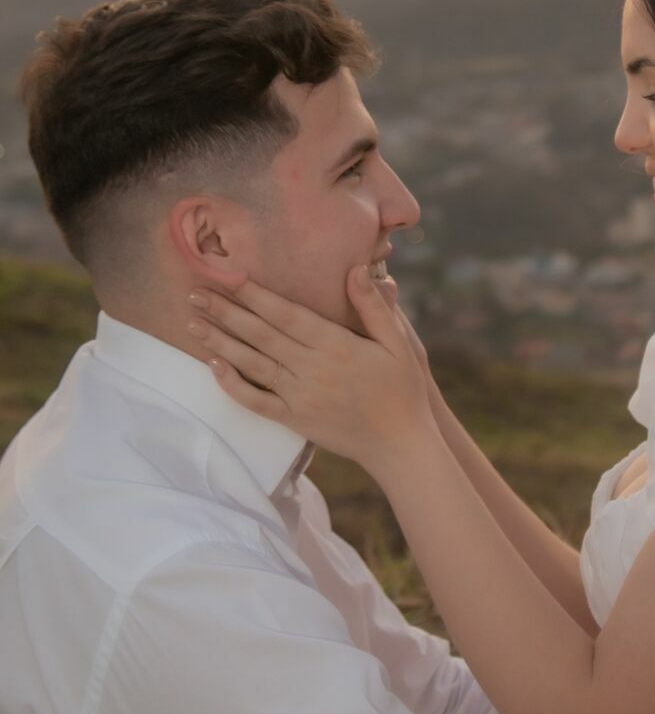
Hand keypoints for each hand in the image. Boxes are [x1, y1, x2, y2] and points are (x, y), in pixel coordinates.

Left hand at [187, 267, 436, 473]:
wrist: (400, 444)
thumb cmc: (402, 390)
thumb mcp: (398, 343)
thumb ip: (374, 307)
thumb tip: (355, 269)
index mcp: (336, 344)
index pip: (286, 313)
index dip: (255, 293)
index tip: (229, 274)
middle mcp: (312, 368)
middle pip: (261, 334)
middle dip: (225, 311)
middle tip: (194, 292)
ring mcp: (301, 396)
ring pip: (252, 364)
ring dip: (220, 342)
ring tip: (192, 323)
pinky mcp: (295, 420)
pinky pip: (257, 402)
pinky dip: (233, 386)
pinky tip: (214, 367)